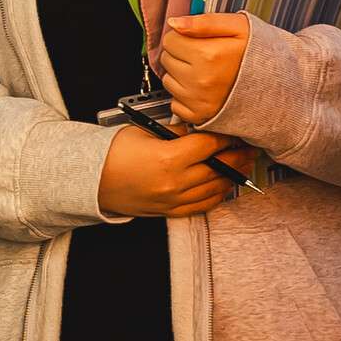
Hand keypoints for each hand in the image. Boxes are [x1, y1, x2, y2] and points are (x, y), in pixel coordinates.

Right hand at [98, 127, 264, 218]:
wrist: (90, 181)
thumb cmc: (111, 154)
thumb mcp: (143, 132)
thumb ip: (175, 132)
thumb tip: (198, 129)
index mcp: (168, 158)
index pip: (210, 146)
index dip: (226, 138)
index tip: (235, 132)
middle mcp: (174, 182)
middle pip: (218, 168)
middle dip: (237, 157)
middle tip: (250, 148)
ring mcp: (173, 200)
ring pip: (215, 188)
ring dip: (232, 176)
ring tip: (243, 165)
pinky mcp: (169, 211)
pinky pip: (202, 206)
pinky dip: (218, 195)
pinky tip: (225, 186)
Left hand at [153, 13, 249, 129]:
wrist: (276, 85)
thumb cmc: (257, 55)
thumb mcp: (237, 27)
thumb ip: (204, 22)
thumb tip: (174, 23)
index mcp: (209, 55)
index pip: (170, 40)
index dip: (184, 37)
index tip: (200, 41)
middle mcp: (200, 80)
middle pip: (167, 59)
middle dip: (182, 55)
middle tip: (205, 57)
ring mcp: (198, 100)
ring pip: (168, 80)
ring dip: (182, 75)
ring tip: (206, 72)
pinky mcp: (198, 115)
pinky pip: (174, 102)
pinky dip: (185, 95)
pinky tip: (204, 89)